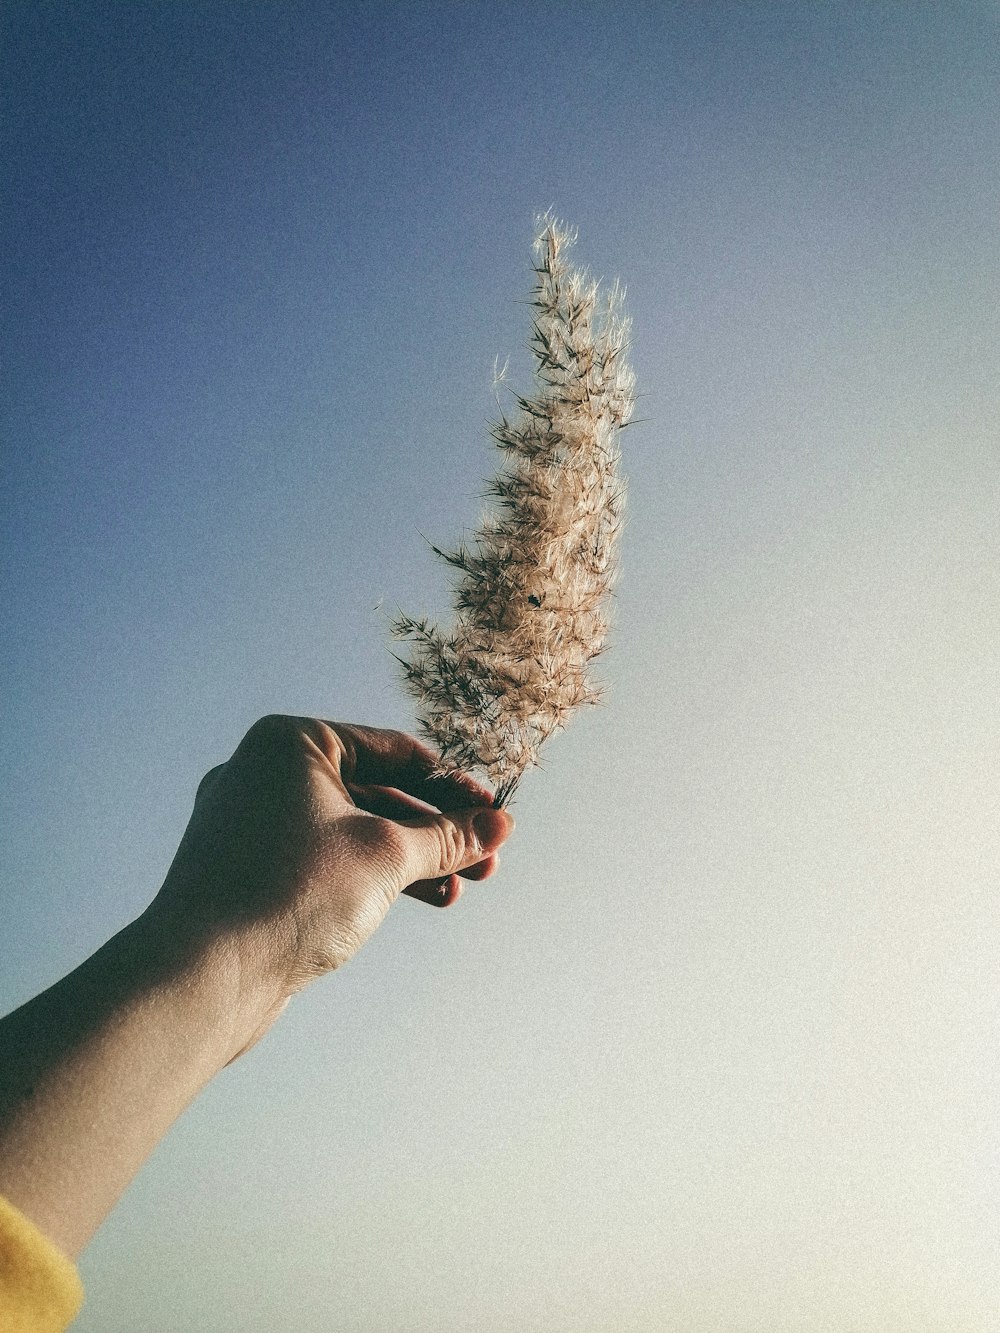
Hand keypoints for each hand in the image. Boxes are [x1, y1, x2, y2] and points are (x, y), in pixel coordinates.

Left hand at [151, 715, 514, 1057]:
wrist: (202, 976)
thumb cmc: (287, 893)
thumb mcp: (385, 855)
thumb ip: (446, 837)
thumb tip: (497, 825)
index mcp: (290, 744)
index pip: (391, 750)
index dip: (450, 784)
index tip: (492, 811)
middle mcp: (265, 775)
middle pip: (375, 791)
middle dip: (436, 828)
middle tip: (488, 853)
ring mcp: (254, 826)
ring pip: (353, 831)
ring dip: (412, 857)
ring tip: (464, 884)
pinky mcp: (253, 873)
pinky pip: (328, 862)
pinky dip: (374, 876)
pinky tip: (424, 899)